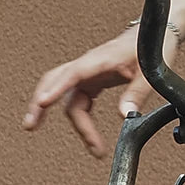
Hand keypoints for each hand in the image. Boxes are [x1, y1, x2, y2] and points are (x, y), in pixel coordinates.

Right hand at [22, 27, 180, 157]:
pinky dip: (79, 119)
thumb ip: (137, 93)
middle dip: (40, 104)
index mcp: (100, 59)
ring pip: (66, 97)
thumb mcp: (150, 72)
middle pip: (55, 82)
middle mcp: (89, 65)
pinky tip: (87, 134)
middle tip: (31, 125)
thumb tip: (125, 114)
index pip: (72, 74)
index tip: (43, 103)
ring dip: (75, 124)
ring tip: (93, 149)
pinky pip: (76, 100)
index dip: (56, 88)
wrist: (153, 36)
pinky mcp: (91, 81)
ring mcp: (88, 73)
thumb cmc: (151, 49)